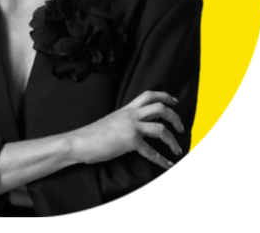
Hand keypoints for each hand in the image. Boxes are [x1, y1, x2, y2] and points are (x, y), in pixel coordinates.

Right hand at [69, 91, 184, 168]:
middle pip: (160, 108)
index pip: (149, 95)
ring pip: (161, 128)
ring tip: (178, 148)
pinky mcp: (130, 141)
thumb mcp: (111, 122)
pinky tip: (168, 165)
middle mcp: (131, 115)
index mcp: (126, 109)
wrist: (79, 142)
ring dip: (173, 139)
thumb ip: (124, 121)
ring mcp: (131, 127)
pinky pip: (152, 152)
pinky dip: (162, 160)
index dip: (165, 96)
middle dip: (175, 117)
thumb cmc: (92, 135)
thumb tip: (134, 128)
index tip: (174, 101)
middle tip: (181, 127)